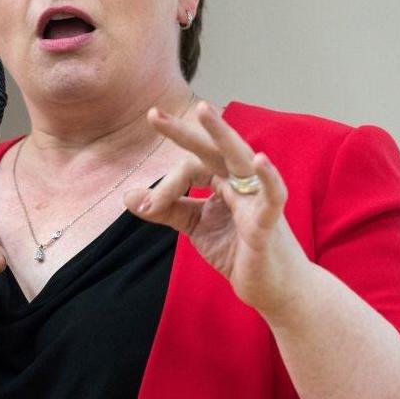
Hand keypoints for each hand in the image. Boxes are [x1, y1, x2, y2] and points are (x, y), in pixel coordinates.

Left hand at [123, 101, 310, 320]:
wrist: (270, 287)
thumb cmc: (238, 250)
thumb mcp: (195, 226)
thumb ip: (166, 209)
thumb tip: (127, 196)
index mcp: (222, 179)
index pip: (189, 168)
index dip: (166, 186)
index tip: (147, 207)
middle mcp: (240, 182)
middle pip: (212, 149)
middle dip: (184, 131)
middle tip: (153, 114)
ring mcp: (256, 198)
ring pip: (240, 159)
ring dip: (223, 134)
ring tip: (205, 111)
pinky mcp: (268, 222)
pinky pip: (272, 196)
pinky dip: (268, 178)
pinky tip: (260, 160)